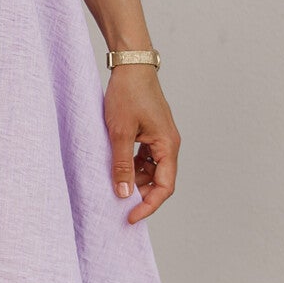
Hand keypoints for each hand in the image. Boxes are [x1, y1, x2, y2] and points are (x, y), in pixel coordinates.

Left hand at [104, 65, 178, 224]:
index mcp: (168, 145)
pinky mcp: (152, 132)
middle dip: (142, 194)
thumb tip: (123, 193)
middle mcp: (169, 143)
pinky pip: (146, 157)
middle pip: (160, 180)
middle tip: (118, 203)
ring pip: (152, 170)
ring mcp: (161, 137)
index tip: (130, 217)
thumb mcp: (119, 133)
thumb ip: (121, 164)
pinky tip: (117, 166)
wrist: (132, 65)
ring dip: (136, 179)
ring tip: (114, 182)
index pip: (165, 187)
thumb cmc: (128, 94)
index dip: (149, 205)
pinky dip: (133, 165)